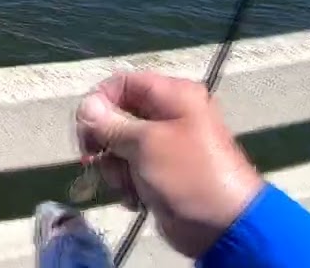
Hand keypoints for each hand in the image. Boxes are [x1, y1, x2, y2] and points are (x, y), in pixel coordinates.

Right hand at [75, 71, 264, 257]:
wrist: (223, 226)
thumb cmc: (188, 175)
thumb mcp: (146, 144)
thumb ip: (110, 123)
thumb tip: (85, 105)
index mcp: (173, 96)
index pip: (122, 84)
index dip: (100, 102)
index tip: (86, 130)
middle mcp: (169, 114)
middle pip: (117, 115)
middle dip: (105, 142)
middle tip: (98, 161)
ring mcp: (165, 144)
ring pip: (119, 145)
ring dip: (114, 167)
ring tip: (126, 186)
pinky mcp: (161, 171)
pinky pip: (130, 168)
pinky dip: (126, 182)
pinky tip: (135, 198)